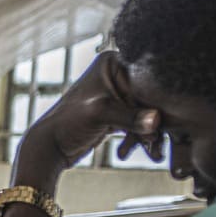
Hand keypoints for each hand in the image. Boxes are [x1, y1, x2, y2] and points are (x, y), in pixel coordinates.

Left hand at [19, 52, 162, 179]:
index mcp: (113, 63)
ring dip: (150, 134)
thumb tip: (156, 120)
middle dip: (156, 122)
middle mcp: (117, 74)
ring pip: (147, 112)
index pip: (148, 78)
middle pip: (150, 96)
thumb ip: (130, 116)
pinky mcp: (118, 112)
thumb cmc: (67, 124)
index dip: (159, 100)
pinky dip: (142, 138)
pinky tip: (143, 152)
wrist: (50, 147)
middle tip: (157, 143)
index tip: (165, 120)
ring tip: (153, 153)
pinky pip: (139, 123)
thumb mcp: (100, 114)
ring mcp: (118, 94)